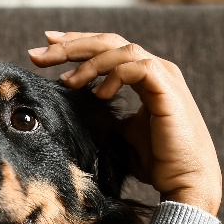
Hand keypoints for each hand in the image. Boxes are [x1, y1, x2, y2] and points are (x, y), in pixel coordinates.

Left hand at [28, 31, 221, 215]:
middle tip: (39, 53)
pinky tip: (99, 93)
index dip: (77, 45)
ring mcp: (164, 76)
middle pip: (109, 42)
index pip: (107, 49)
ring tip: (67, 81)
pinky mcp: (168, 89)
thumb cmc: (157, 161)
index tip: (46, 48)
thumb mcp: (121, 133)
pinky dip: (114, 75)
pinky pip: (137, 67)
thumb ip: (103, 114)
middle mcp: (156, 70)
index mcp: (145, 76)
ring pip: (121, 49)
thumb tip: (72, 108)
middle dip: (72, 45)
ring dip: (89, 62)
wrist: (184, 181)